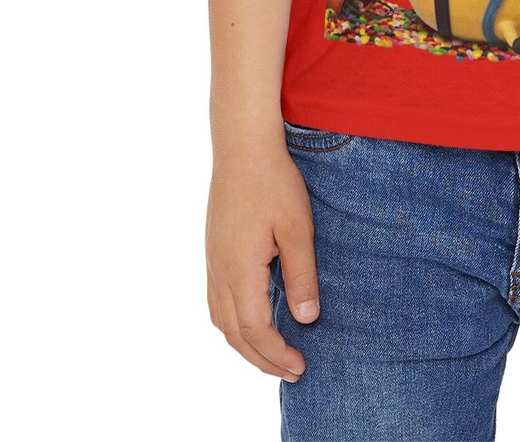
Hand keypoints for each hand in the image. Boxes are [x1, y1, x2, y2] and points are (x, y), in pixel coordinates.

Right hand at [206, 147, 319, 380]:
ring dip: (245, 345)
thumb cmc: (274, 182)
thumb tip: (306, 320)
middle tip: (291, 372)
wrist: (243, 148)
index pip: (255, 331)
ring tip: (272, 355)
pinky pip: (217, 302)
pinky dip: (234, 323)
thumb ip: (301, 276)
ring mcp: (212, 262)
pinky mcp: (214, 252)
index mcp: (240, 270)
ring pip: (221, 321)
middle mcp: (219, 272)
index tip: (300, 366)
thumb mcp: (298, 228)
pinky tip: (252, 320)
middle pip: (234, 334)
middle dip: (262, 359)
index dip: (276, 354)